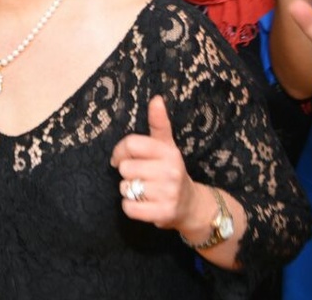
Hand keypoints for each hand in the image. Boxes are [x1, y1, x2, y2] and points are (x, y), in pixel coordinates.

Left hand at [110, 96, 201, 230]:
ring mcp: (168, 193)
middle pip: (125, 168)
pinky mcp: (163, 213)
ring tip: (145, 191)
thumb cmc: (171, 171)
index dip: (120, 151)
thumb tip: (156, 98)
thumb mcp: (167, 146)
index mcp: (168, 151)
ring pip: (125, 188)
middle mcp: (170, 171)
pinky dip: (131, 207)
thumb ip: (159, 123)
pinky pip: (129, 208)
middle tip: (141, 177)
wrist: (191, 206)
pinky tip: (144, 204)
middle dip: (128, 174)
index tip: (121, 158)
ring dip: (129, 191)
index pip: (131, 144)